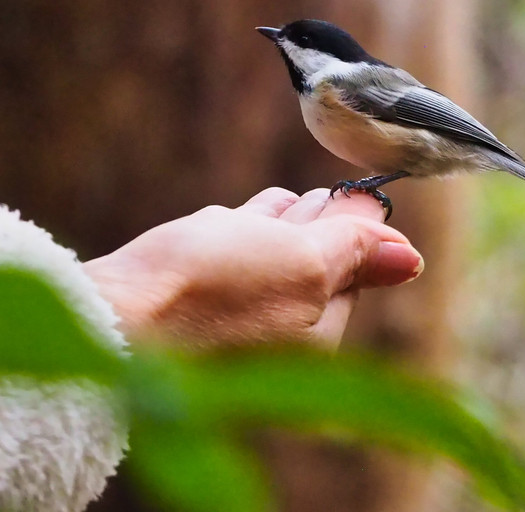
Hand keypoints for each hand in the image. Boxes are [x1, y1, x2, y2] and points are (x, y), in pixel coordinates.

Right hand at [83, 187, 422, 349]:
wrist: (114, 318)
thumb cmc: (212, 291)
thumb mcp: (301, 265)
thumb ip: (353, 253)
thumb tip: (410, 257)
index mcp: (313, 333)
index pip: (350, 275)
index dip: (360, 229)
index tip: (368, 192)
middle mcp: (272, 330)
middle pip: (312, 267)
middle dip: (329, 229)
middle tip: (345, 192)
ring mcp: (227, 314)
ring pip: (268, 257)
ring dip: (289, 224)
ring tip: (306, 195)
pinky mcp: (185, 293)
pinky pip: (228, 254)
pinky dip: (246, 229)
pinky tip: (246, 211)